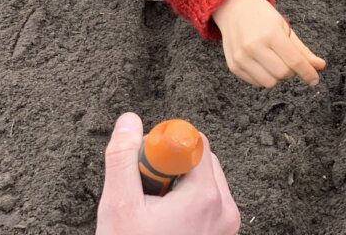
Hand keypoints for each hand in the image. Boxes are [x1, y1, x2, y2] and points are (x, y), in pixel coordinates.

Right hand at [96, 113, 239, 234]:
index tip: (144, 170)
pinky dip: (184, 206)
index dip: (164, 148)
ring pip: (202, 183)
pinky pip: (206, 205)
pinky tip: (161, 226)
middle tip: (143, 193)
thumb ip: (123, 159)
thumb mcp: (119, 207)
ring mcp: (226, 227)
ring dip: (175, 187)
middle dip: (169, 167)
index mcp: (206, 197)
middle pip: (200, 160)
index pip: (194, 143)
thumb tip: (129, 122)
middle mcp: (225, 210)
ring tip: (150, 214)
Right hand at [212, 0, 325, 87]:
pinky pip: (256, 82)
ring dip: (277, 76)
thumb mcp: (284, 27)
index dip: (307, 72)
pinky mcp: (233, 66)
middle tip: (288, 60)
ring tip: (274, 61)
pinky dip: (263, 77)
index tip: (314, 79)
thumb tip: (320, 66)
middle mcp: (254, 46)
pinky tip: (262, 63)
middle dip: (291, 71)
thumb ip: (302, 50)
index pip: (294, 60)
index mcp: (270, 34)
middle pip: (283, 74)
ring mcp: (241, 57)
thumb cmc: (262, 16)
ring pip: (269, 82)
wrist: (234, 7)